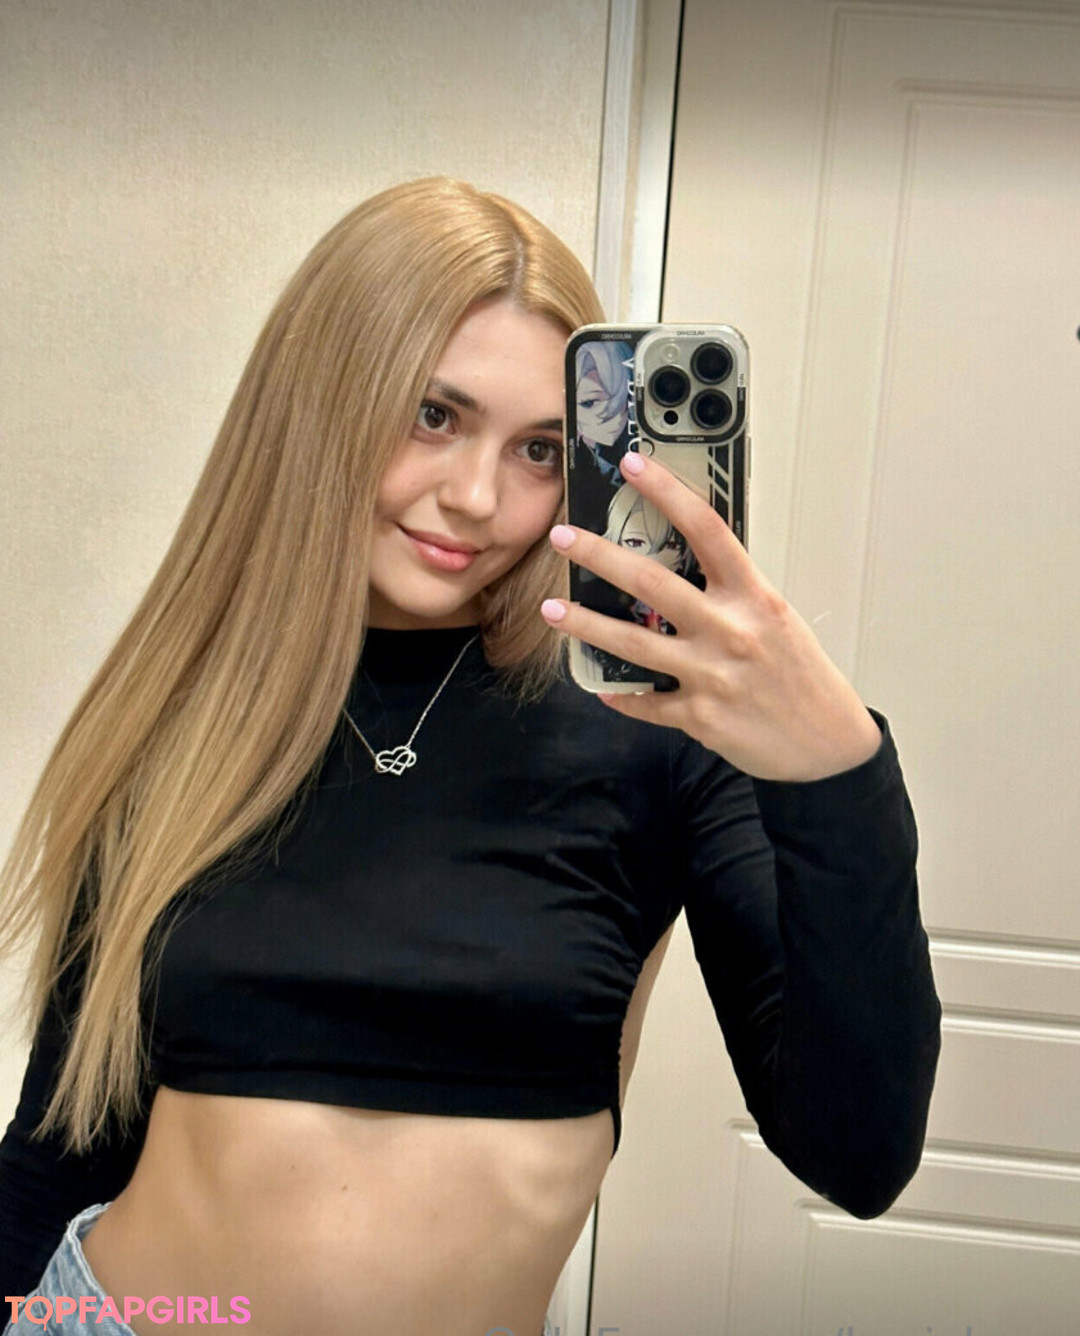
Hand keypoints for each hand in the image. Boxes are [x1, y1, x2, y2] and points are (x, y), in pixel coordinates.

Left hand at [541, 452, 881, 781]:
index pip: (706, 530)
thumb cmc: (802, 676)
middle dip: (599, 555)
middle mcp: (730, 630)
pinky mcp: (698, 716)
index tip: (634, 465)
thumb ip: (732, 595)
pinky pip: (645, 702)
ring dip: (585, 624)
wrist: (828, 744)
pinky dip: (620, 695)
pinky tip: (601, 686)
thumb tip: (681, 568)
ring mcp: (711, 675)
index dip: (667, 493)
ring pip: (631, 643)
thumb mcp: (776, 620)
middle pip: (651, 582)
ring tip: (552, 609)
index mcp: (754, 597)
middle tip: (562, 537)